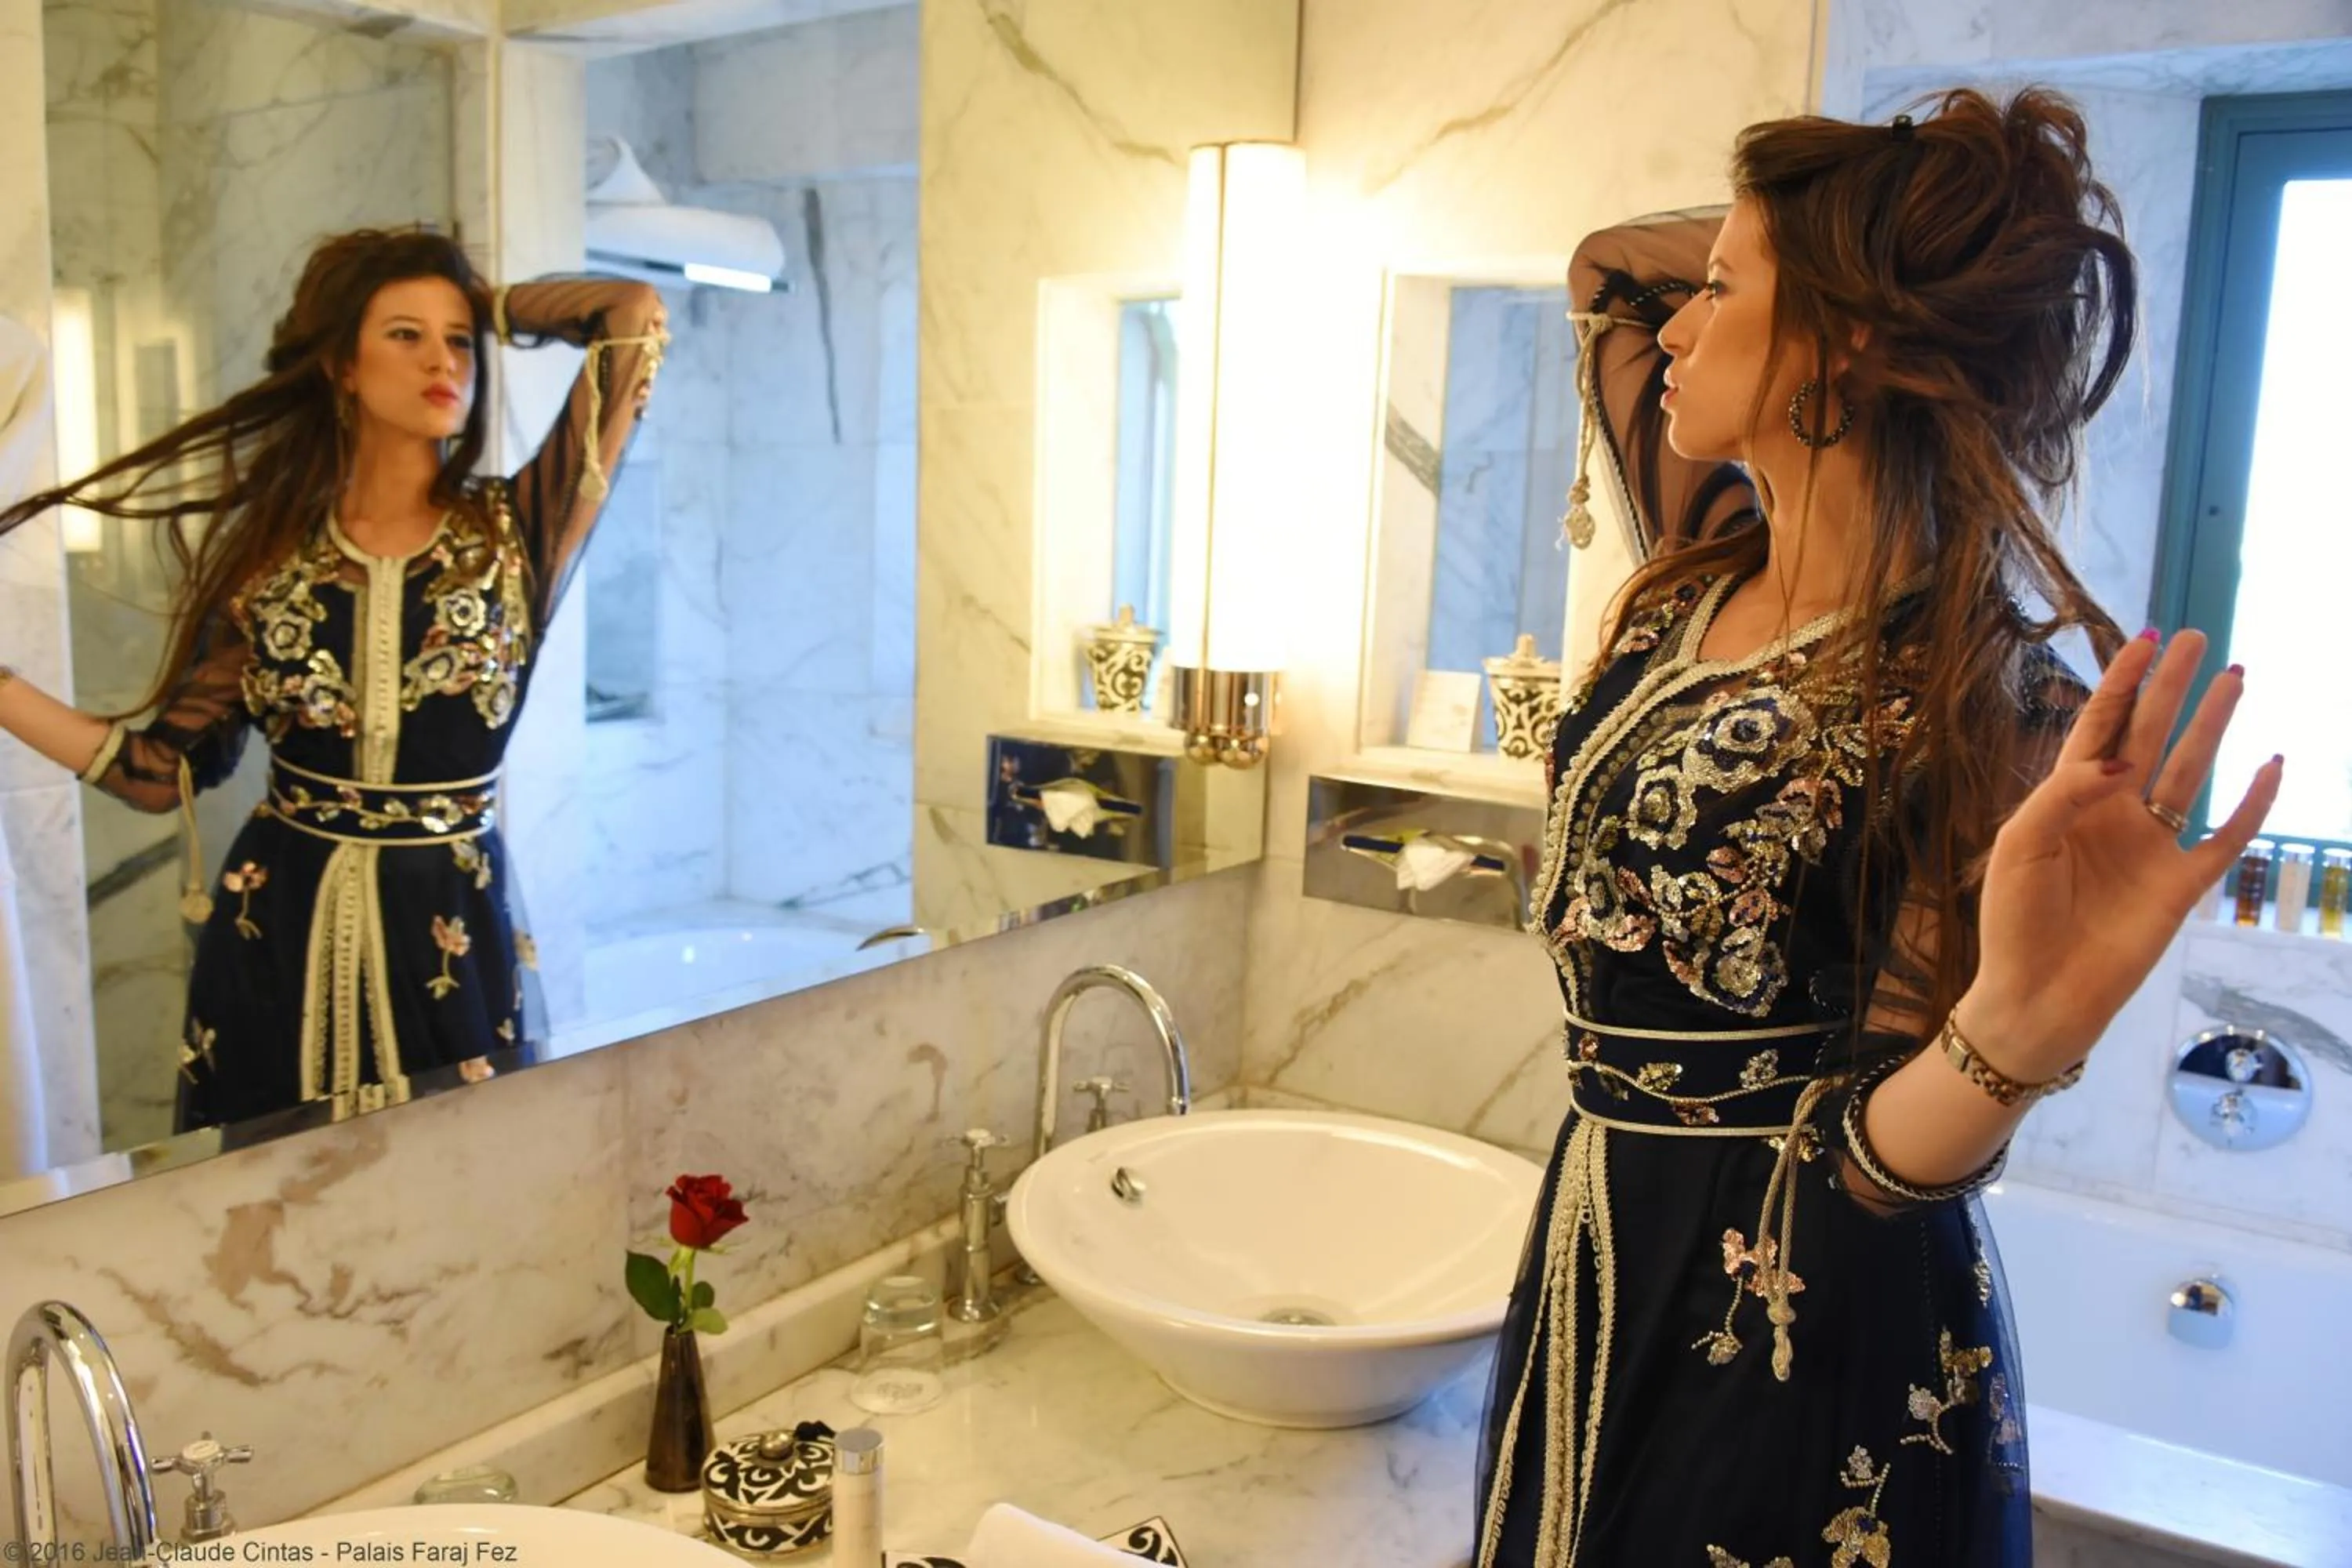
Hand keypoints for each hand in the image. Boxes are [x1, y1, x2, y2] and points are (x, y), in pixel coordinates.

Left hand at [1963, 629, 2280, 1075]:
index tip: (2145, 639)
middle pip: (2150, 736)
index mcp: (2068, 800)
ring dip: (2212, 726)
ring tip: (2234, 678)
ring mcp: (2150, 848)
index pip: (2101, 728)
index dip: (2123, 684)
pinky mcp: (2180, 887)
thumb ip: (2063, 794)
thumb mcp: (2022, 846)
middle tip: (2197, 639)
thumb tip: (2119, 762)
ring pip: (2189, 772)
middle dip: (2171, 687)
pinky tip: (2271, 765)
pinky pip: (2225, 838)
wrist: (2038, 995)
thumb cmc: (2015, 921)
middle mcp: (2113, 815)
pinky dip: (2251, 805)